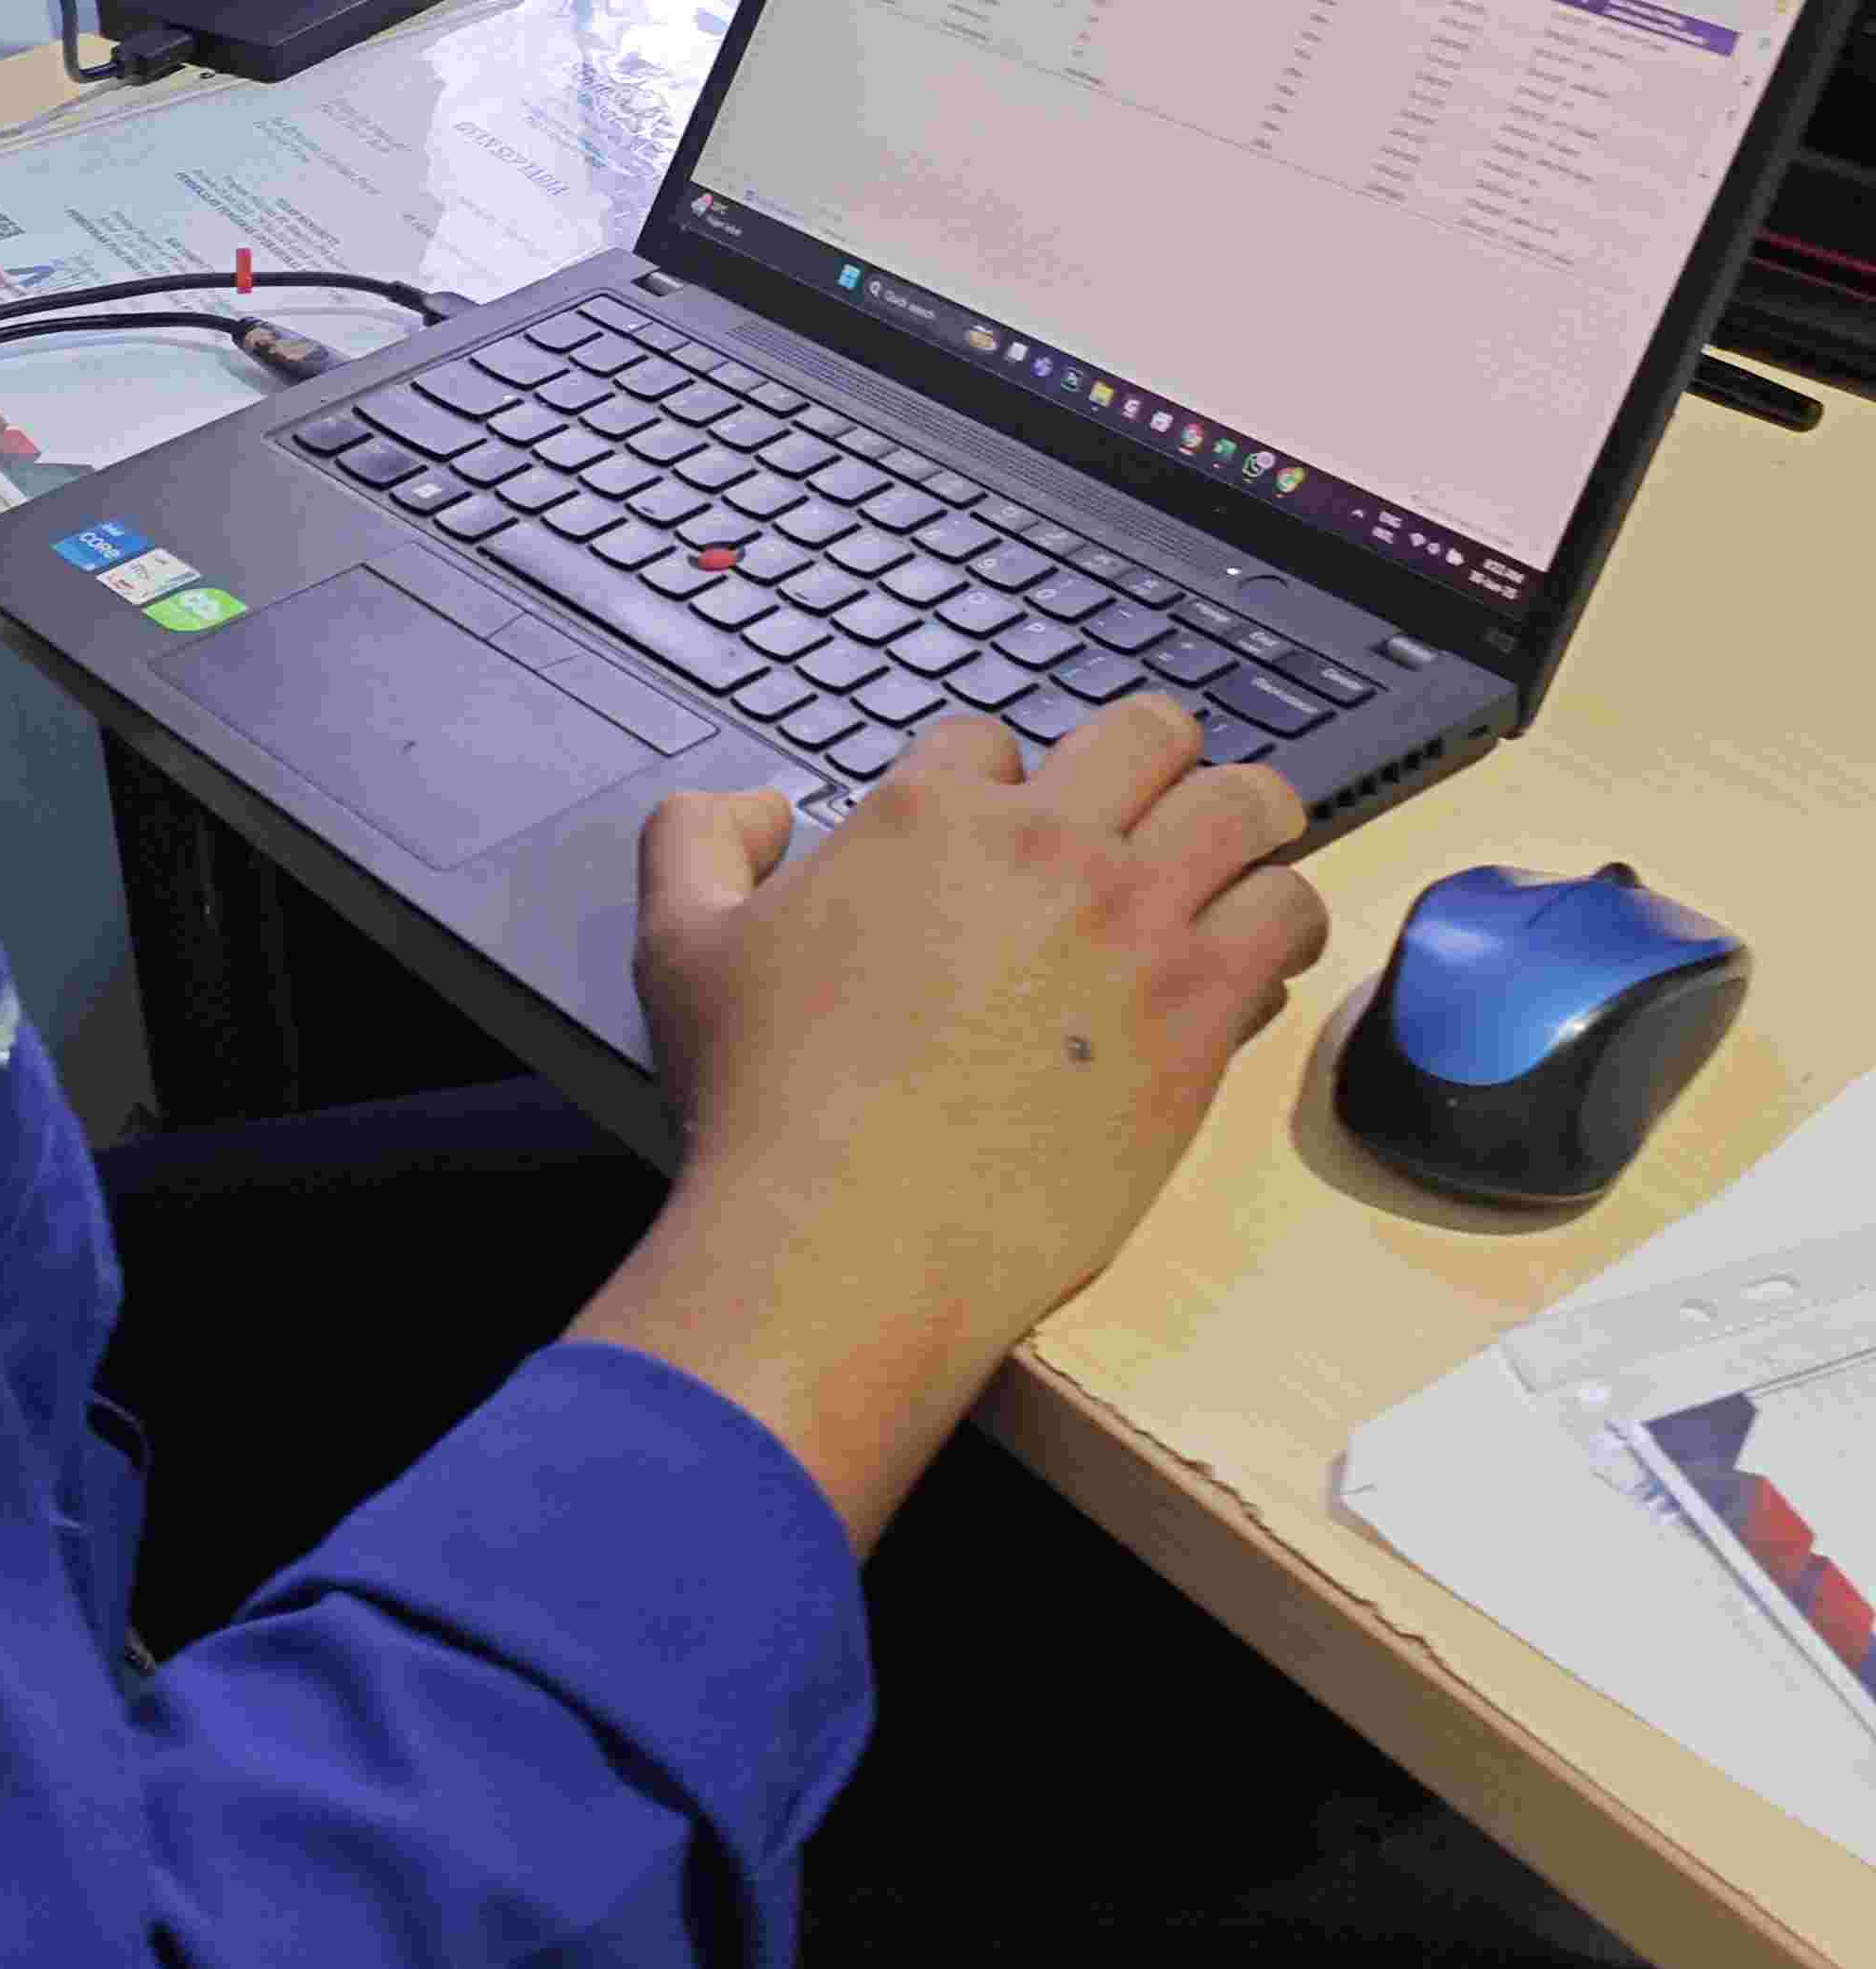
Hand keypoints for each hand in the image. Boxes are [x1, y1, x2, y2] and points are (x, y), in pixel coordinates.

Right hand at [572, 697, 1328, 1552]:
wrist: (846, 1236)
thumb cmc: (767, 1104)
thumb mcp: (680, 945)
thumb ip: (696, 837)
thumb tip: (760, 803)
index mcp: (927, 812)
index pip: (995, 736)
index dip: (1003, 779)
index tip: (1012, 831)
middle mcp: (1044, 841)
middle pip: (1148, 732)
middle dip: (1154, 760)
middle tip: (1157, 810)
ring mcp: (1133, 920)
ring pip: (1247, 803)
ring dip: (1248, 819)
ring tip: (1242, 856)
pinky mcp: (1199, 1008)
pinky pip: (1287, 912)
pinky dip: (1282, 918)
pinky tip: (1256, 956)